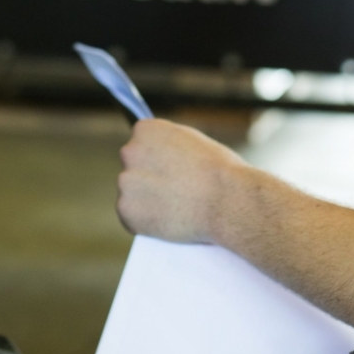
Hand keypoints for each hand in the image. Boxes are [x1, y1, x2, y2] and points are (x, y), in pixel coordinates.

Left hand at [116, 118, 250, 244]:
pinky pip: (131, 218)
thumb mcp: (193, 143)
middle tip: (170, 193)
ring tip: (172, 210)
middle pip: (133, 168)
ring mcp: (125, 181)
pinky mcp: (126, 210)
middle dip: (148, 180)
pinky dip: (145, 223)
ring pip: (131, 194)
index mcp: (145, 130)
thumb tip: (161, 158)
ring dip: (145, 202)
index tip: (168, 170)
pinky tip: (165, 223)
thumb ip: (170, 147)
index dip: (156, 159)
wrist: (227, 201)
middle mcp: (129, 151)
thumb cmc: (219, 171)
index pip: (141, 143)